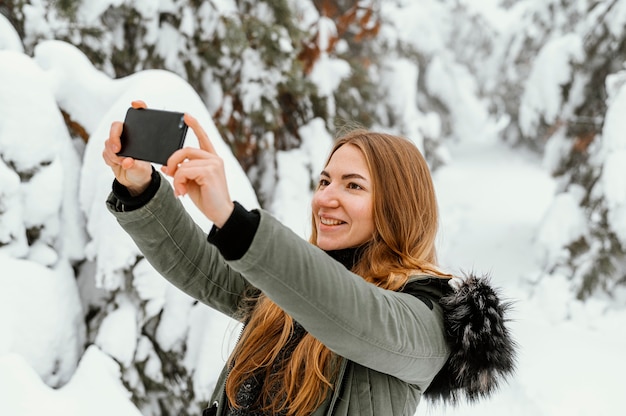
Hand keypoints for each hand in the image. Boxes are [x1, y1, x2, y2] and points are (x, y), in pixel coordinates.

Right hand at [102, 100, 152, 195]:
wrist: (135, 180)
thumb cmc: (142, 170)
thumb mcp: (143, 169)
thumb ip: (135, 165)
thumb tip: (127, 161)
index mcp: (140, 134)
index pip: (139, 116)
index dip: (138, 106)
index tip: (135, 104)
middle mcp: (128, 135)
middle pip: (116, 127)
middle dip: (114, 137)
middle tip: (118, 149)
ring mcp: (117, 142)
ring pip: (108, 142)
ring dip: (113, 154)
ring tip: (123, 163)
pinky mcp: (109, 150)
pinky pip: (105, 153)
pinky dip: (110, 160)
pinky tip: (118, 164)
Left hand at [162, 113, 233, 227]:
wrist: (220, 214)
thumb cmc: (208, 199)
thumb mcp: (191, 182)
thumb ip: (182, 172)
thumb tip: (166, 167)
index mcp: (211, 159)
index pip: (203, 138)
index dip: (195, 126)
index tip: (186, 116)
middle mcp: (214, 159)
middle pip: (186, 150)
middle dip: (172, 161)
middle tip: (170, 174)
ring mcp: (213, 164)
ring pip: (183, 162)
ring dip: (176, 177)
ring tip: (179, 189)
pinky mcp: (209, 172)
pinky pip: (184, 171)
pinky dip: (179, 182)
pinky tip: (182, 192)